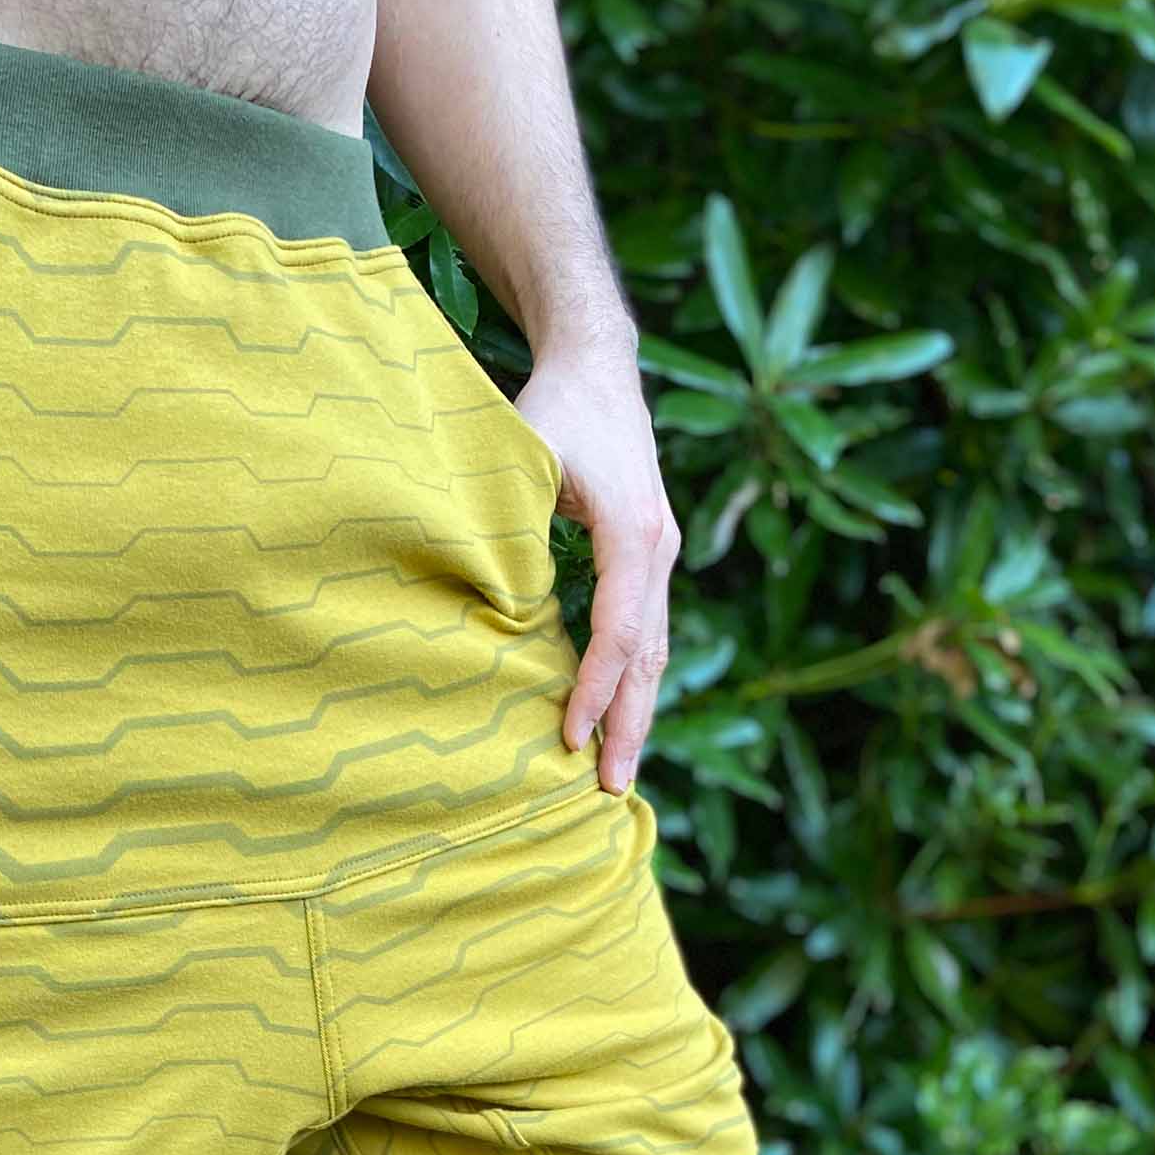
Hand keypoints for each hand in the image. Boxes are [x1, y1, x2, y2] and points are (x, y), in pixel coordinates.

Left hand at [512, 336, 678, 795]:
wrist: (596, 364)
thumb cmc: (553, 406)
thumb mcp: (525, 455)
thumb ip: (513, 522)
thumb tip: (494, 597)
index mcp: (634, 530)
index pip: (617, 630)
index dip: (593, 688)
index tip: (568, 737)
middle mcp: (658, 547)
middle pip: (648, 656)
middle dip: (630, 725)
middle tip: (611, 790)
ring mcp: (659, 554)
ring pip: (653, 651)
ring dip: (635, 713)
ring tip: (617, 774)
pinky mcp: (647, 557)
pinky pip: (642, 633)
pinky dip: (630, 682)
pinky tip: (614, 721)